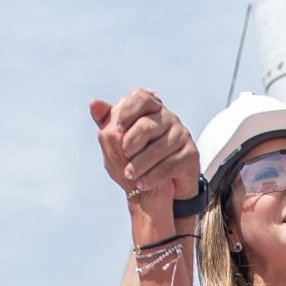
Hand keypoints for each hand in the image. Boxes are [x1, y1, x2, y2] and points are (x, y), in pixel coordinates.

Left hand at [90, 88, 198, 238]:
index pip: (140, 98)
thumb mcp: (118, 141)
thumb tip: (94, 104)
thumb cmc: (137, 158)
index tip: (117, 130)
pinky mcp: (191, 155)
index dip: (127, 112)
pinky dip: (152, 176)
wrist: (159, 187)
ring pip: (158, 148)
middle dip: (131, 144)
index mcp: (151, 108)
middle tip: (124, 157)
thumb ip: (106, 122)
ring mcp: (182, 136)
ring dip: (140, 165)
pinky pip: (169, 165)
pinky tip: (142, 183)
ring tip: (129, 175)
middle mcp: (169, 118)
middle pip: (147, 125)